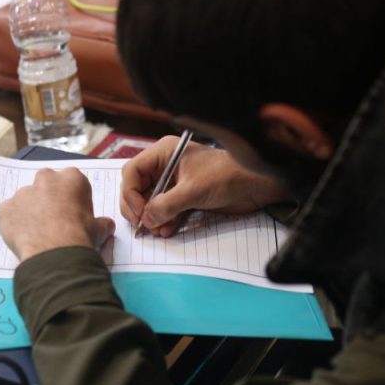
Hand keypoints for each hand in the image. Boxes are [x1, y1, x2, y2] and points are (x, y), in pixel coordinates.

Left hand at [0, 168, 115, 261]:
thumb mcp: (99, 229)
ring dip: (31, 211)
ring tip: (38, 233)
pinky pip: (10, 213)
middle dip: (49, 197)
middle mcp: (46, 180)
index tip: (74, 213)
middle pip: (46, 183)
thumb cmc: (80, 236)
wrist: (54, 253)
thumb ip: (101, 223)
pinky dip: (14, 223)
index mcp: (72, 178)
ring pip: (26, 199)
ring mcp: (23, 193)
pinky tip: (24, 238)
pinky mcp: (5, 208)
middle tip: (54, 220)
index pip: (72, 182)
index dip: (73, 198)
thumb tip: (107, 225)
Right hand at [120, 136, 291, 237]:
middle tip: (143, 225)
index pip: (133, 171)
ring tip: (157, 231)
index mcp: (164, 153)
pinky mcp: (185, 197)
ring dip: (152, 218)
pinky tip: (165, 231)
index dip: (130, 193)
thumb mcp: (193, 190)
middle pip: (138, 187)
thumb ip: (167, 205)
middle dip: (139, 208)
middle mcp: (166, 165)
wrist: (254, 186)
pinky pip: (165, 210)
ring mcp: (174, 182)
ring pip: (151, 201)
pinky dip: (164, 221)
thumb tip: (146, 220)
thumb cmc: (227, 176)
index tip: (138, 212)